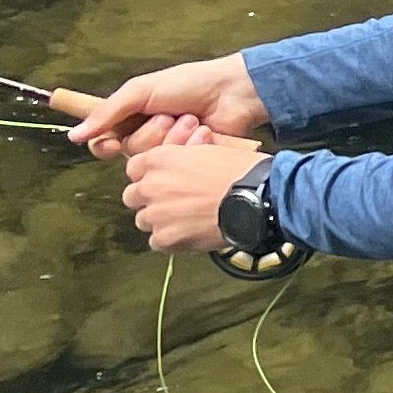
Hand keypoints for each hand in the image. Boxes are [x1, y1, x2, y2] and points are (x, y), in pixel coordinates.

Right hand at [63, 55, 266, 158]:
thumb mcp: (141, 90)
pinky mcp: (188, 162)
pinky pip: (174, 166)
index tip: (110, 143)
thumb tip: (74, 135)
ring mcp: (169, 150)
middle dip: (149, 133)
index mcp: (132, 117)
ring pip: (151, 159)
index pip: (103, 141)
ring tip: (190, 120)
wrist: (232, 92)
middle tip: (167, 116)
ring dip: (171, 136)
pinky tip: (203, 133)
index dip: (103, 145)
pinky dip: (188, 147)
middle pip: (128, 151)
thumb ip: (107, 111)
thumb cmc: (188, 84)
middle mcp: (147, 136)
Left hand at [122, 138, 269, 255]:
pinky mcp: (166, 238)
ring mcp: (156, 214)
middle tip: (173, 202)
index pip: (134, 168)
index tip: (162, 180)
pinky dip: (171, 240)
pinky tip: (191, 234)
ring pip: (144, 220)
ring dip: (160, 220)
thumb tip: (187, 154)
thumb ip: (187, 154)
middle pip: (133, 196)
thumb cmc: (242, 171)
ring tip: (186, 220)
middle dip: (149, 199)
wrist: (259, 197)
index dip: (149, 175)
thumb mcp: (211, 149)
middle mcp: (151, 186)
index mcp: (160, 159)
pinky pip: (157, 242)